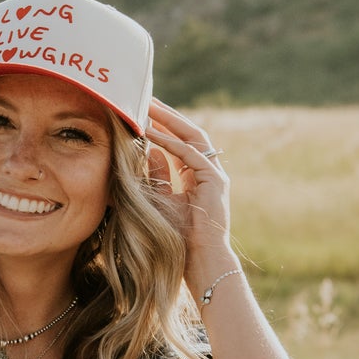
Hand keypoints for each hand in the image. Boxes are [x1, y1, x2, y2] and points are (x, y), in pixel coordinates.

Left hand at [146, 98, 233, 287]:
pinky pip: (190, 154)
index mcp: (198, 176)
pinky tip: (151, 133)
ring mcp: (215, 174)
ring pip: (193, 137)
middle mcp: (209, 171)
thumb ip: (158, 175)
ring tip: (148, 106)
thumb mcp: (162, 199)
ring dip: (169, 120)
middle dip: (167, 115)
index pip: (181, 142)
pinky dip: (170, 142)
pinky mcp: (215, 180)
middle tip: (146, 98)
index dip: (163, 126)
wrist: (200, 260)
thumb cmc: (179, 237)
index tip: (144, 112)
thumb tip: (149, 151)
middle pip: (189, 133)